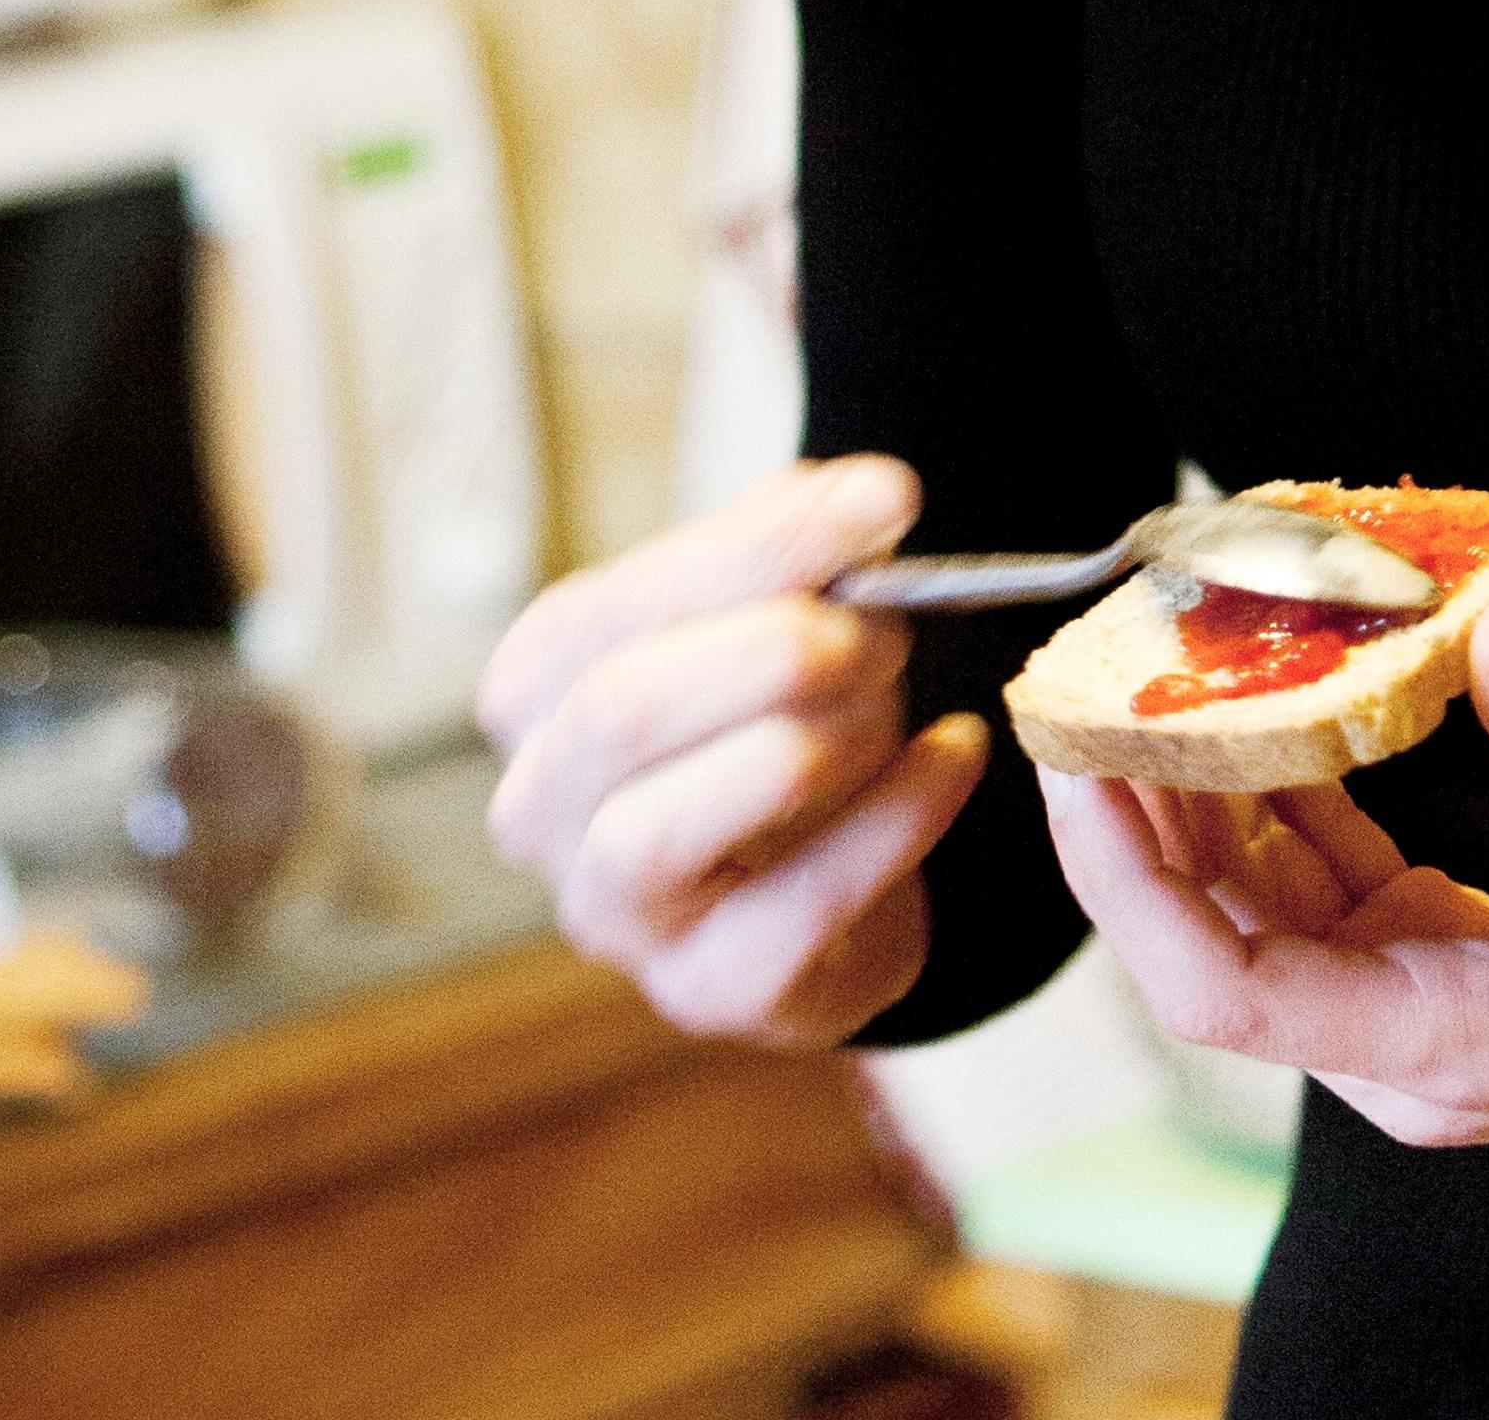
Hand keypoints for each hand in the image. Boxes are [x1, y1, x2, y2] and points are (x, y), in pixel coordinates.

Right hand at [481, 456, 987, 1047]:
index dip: (760, 547)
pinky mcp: (711, 989)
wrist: (818, 882)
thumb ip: (791, 547)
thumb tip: (859, 498)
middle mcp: (541, 808)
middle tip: (886, 626)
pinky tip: (954, 756)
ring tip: (895, 702)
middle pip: (620, 710)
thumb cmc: (766, 723)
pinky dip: (897, 817)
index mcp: (534, 689)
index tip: (886, 500)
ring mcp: (616, 914)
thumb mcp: (761, 612)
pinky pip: (801, 902)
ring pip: (665, 825)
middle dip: (773, 651)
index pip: (615, 606)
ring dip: (812, 743)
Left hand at [1038, 592, 1488, 1154]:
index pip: (1223, 987)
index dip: (1129, 877)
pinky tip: (1266, 702)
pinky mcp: (1462, 968)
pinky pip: (1335, 883)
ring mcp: (1436, 1013)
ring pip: (1268, 905)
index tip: (1080, 757)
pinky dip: (1293, 793)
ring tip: (1164, 666)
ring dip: (1211, 793)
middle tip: (1097, 672)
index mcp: (1457, 1049)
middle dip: (1145, 809)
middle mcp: (1420, 1053)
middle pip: (1219, 939)